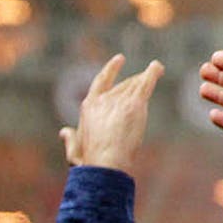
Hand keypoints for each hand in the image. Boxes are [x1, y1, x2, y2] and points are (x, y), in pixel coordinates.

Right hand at [60, 54, 163, 171]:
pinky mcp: (134, 105)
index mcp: (89, 106)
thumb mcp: (74, 149)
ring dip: (147, 75)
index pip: (101, 82)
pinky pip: (146, 84)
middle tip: (147, 76)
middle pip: (124, 85)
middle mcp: (103, 100)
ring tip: (157, 69)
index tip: (119, 59)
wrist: (106, 163)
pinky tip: (158, 67)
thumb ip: (70, 138)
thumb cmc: (90, 161)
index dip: (111, 69)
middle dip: (136, 80)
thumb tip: (64, 131)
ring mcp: (119, 101)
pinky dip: (152, 73)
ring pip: (136, 83)